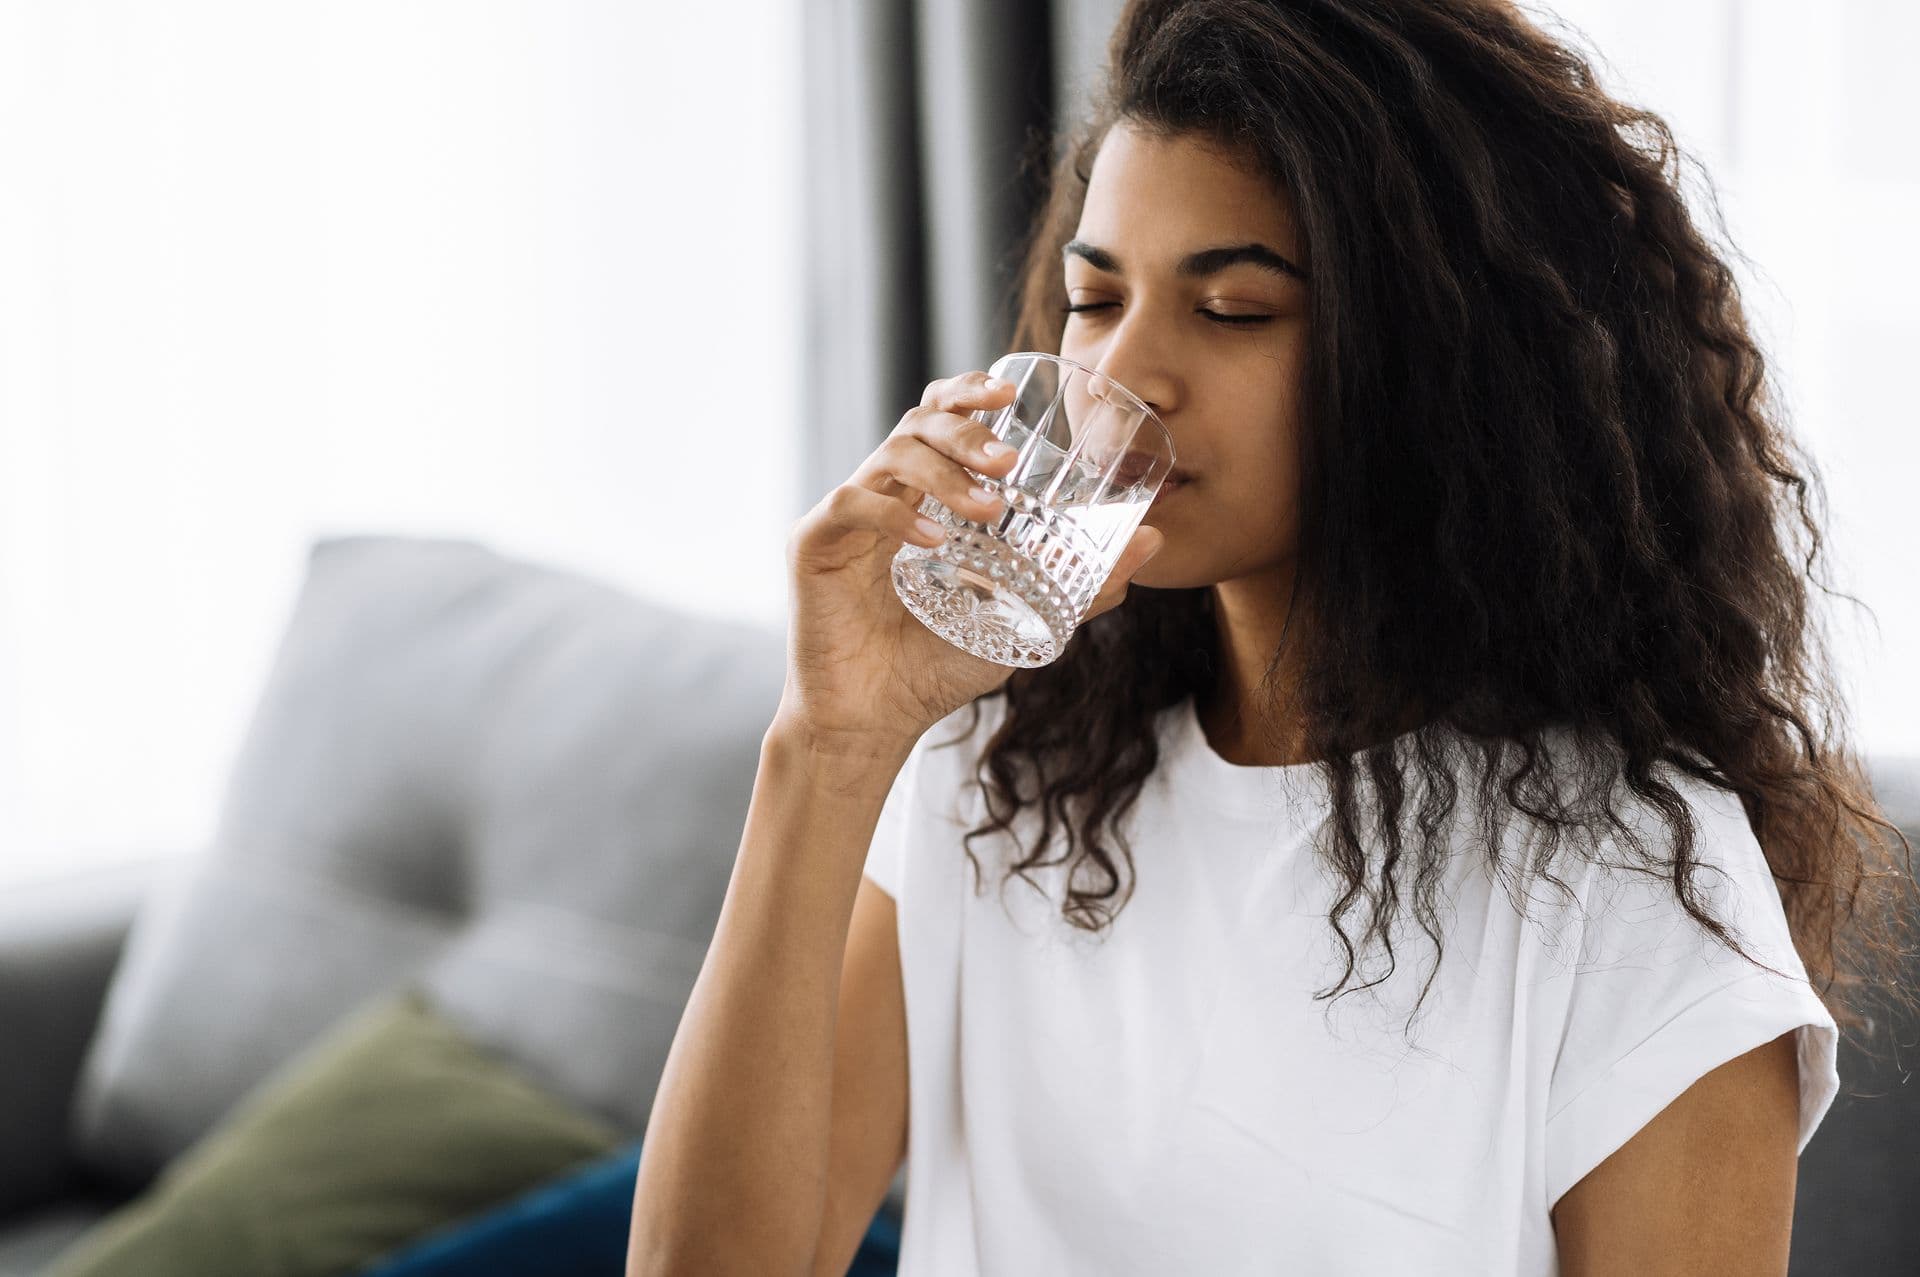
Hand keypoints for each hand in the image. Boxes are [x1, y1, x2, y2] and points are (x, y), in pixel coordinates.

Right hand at [777, 368, 1164, 753]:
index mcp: (927, 496)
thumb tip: (1153, 540)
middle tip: (1008, 459)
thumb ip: (1083, 584)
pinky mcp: (814, 542)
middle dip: (967, 429)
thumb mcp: (1026, 621)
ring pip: (891, 454)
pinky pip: (852, 503)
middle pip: (919, 422)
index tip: (1009, 394)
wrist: (877, 720)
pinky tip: (930, 541)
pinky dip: (894, 515)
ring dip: (943, 472)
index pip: (942, 419)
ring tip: (985, 508)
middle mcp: (886, 493)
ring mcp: (849, 514)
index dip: (969, 393)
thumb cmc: (940, 665)